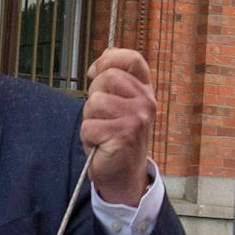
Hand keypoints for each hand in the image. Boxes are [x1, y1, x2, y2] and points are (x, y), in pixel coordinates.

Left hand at [82, 48, 156, 205]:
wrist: (124, 174)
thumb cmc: (116, 136)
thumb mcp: (118, 104)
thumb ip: (114, 82)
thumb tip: (100, 61)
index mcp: (144, 90)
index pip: (132, 59)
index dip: (109, 59)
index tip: (94, 73)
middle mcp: (146, 101)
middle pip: (107, 77)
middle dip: (94, 95)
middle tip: (101, 116)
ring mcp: (137, 118)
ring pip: (95, 102)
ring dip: (90, 119)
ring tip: (101, 131)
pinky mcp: (124, 135)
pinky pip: (89, 126)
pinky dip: (88, 138)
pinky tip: (101, 144)